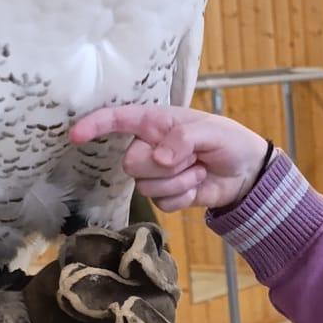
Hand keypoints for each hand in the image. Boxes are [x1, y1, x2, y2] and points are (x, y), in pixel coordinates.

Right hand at [71, 105, 267, 212]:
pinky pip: (162, 203)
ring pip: (147, 186)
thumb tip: (159, 158)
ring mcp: (155, 173)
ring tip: (198, 169)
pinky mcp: (165, 195)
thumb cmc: (229, 141)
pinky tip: (198, 186)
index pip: (116, 120)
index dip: (94, 126)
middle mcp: (149, 146)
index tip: (76, 135)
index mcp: (155, 122)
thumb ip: (183, 138)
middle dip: (164, 165)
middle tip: (192, 157)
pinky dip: (184, 196)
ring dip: (179, 181)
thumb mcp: (211, 131)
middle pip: (131, 164)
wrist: (246, 173)